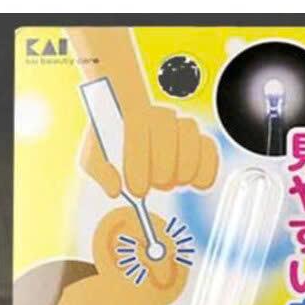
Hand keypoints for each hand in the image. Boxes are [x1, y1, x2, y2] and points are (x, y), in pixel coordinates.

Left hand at [82, 105, 217, 198]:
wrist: (131, 130)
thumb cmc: (113, 147)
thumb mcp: (93, 158)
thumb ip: (99, 171)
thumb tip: (114, 189)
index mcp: (130, 114)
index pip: (136, 130)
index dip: (139, 161)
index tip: (137, 190)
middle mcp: (158, 115)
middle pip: (166, 131)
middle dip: (162, 164)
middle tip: (157, 184)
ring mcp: (180, 126)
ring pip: (190, 136)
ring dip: (185, 165)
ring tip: (176, 182)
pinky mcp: (199, 140)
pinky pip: (210, 149)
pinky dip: (207, 168)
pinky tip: (196, 184)